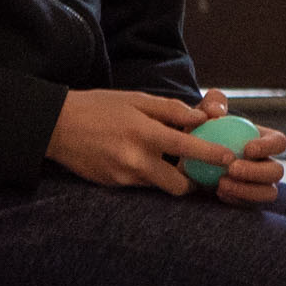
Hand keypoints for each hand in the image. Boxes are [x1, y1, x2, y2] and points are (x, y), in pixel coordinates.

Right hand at [47, 88, 284, 201]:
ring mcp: (123, 176)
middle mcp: (136, 159)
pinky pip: (140, 185)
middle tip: (199, 171)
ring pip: (159, 186)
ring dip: (168, 178)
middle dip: (192, 182)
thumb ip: (169, 109)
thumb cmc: (97, 106)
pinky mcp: (113, 185)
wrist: (55, 126)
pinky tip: (137, 160)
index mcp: (144, 132)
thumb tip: (199, 118)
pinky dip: (146, 176)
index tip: (230, 158)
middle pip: (179, 185)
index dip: (213, 155)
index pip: (188, 147)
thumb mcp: (134, 99)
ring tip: (167, 163)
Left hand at [194, 90, 285, 206]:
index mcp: (265, 140)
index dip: (268, 147)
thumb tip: (216, 111)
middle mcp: (268, 163)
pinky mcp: (248, 200)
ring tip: (222, 183)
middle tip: (232, 168)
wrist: (189, 154)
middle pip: (277, 171)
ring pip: (269, 193)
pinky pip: (250, 205)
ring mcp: (260, 184)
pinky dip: (236, 200)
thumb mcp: (203, 111)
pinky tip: (218, 192)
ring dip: (248, 190)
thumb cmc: (202, 127)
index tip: (247, 149)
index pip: (279, 142)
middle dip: (257, 172)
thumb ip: (211, 103)